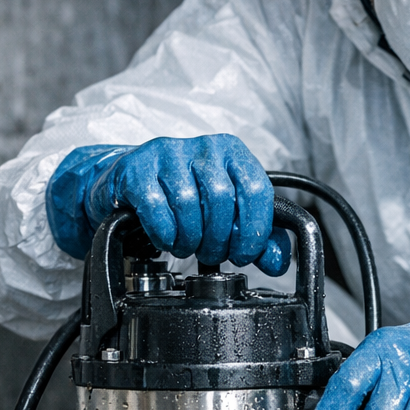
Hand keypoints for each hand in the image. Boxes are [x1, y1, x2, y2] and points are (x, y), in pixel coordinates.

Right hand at [45, 134, 289, 273]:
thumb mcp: (228, 215)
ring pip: (188, 205)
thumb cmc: (187, 199)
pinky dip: (165, 235)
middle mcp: (203, 147)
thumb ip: (258, 238)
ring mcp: (167, 153)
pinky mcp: (137, 170)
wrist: (132, 186)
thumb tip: (277, 262)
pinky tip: (166, 239)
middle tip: (210, 254)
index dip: (253, 230)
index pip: (256, 190)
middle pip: (221, 199)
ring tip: (187, 247)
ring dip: (190, 240)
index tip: (243, 253)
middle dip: (217, 240)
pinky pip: (157, 209)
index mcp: (233, 153)